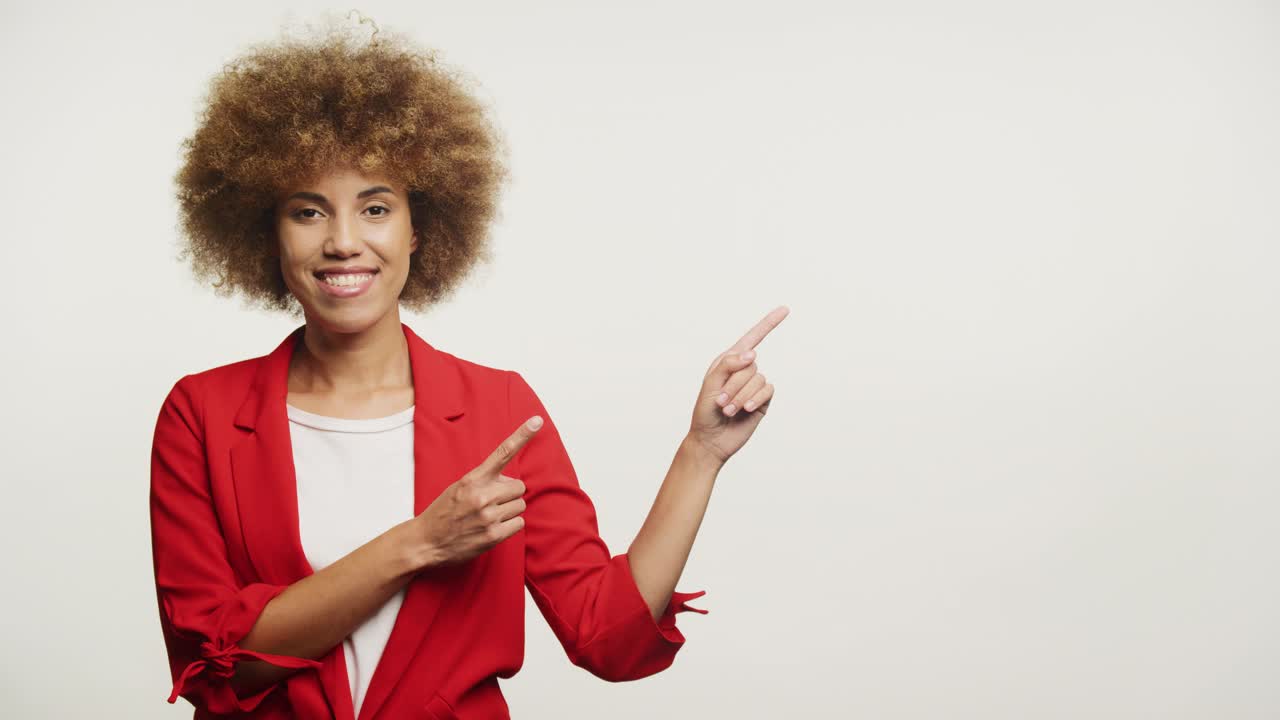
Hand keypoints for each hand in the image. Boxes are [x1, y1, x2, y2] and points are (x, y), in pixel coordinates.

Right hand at [408, 415, 542, 569]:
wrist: (425, 542)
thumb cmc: (443, 512)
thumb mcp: (458, 487)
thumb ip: (483, 480)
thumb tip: (509, 481)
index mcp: (472, 479)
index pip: (502, 453)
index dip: (522, 436)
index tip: (537, 421)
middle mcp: (482, 495)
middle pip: (519, 486)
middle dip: (509, 493)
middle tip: (491, 502)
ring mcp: (488, 516)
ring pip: (520, 505)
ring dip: (509, 510)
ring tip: (488, 516)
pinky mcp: (493, 535)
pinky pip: (519, 523)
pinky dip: (510, 526)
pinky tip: (492, 528)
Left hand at [687, 305, 788, 464]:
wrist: (711, 440)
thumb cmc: (705, 412)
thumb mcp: (710, 385)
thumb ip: (728, 365)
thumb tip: (752, 353)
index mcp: (728, 361)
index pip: (752, 339)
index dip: (768, 323)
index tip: (785, 310)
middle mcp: (743, 371)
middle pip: (750, 365)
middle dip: (734, 385)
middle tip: (721, 403)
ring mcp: (754, 386)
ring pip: (757, 379)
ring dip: (741, 396)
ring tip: (728, 410)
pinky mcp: (763, 401)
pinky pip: (767, 391)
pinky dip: (755, 399)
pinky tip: (746, 410)